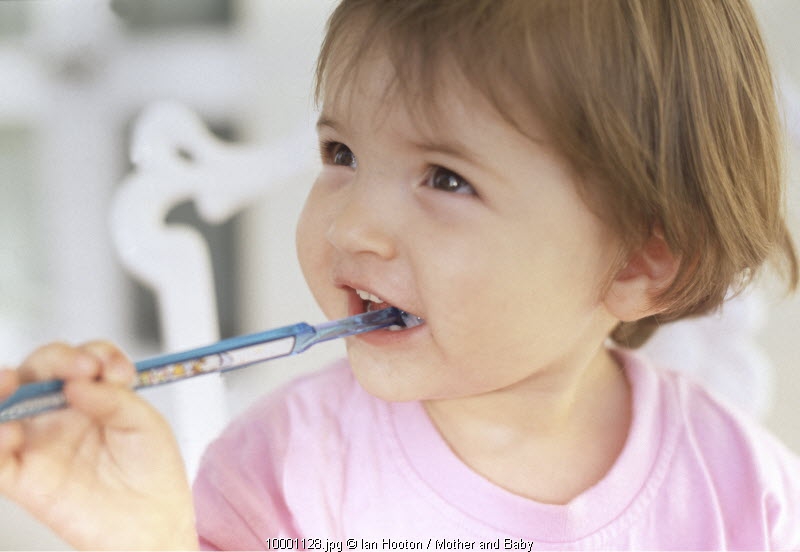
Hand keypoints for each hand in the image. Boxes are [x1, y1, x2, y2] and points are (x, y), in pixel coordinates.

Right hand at [0, 341, 197, 549]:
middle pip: (37, 372)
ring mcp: (37, 443)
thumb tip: (80, 382)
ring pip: (3, 408)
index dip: (91, 355)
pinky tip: (8, 433)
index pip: (77, 360)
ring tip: (12, 381)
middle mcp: (58, 414)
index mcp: (90, 396)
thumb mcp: (145, 425)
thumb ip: (115, 400)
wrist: (154, 523)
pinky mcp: (23, 479)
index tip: (111, 369)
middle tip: (78, 369)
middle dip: (53, 360)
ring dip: (0, 389)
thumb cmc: (152, 471)